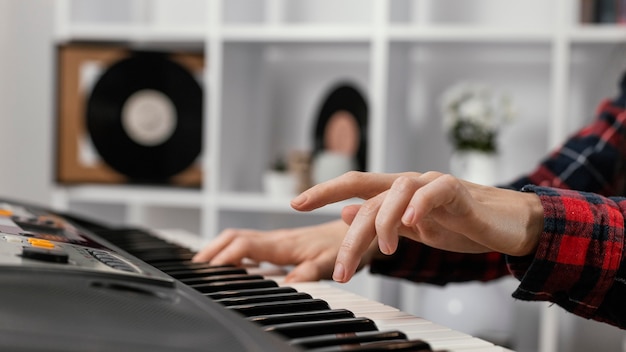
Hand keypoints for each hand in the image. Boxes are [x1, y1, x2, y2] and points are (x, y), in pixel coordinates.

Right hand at [192, 220, 379, 281]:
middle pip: (235, 238)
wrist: (358, 228)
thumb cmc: (346, 245)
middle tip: (195, 268)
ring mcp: (278, 240)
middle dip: (212, 250)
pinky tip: (232, 263)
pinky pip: (251, 243)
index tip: (210, 271)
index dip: (225, 257)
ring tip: (204, 265)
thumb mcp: (330, 264)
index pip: (244, 246)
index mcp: (284, 244)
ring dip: (220, 249)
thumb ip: (308, 273)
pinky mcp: (282, 243)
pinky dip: (234, 250)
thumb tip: (287, 286)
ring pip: (240, 238)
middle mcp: (277, 239)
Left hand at [290, 171, 543, 282]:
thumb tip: (345, 215)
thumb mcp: (412, 228)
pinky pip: (434, 190)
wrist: (506, 223)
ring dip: (384, 223)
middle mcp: (409, 184)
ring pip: (396, 192)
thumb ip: (382, 221)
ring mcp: (432, 184)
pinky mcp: (457, 190)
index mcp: (396, 194)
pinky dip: (420, 204)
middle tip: (341, 270)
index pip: (354, 186)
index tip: (295, 203)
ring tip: (384, 252)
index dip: (324, 192)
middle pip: (369, 197)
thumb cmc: (461, 224)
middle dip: (350, 235)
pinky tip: (411, 222)